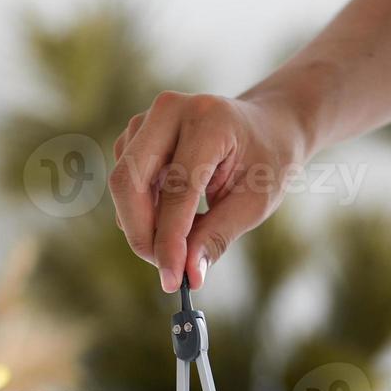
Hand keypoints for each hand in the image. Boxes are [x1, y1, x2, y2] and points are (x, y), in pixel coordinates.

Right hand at [110, 90, 311, 292]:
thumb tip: (188, 275)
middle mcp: (170, 110)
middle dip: (142, 233)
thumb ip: (218, 236)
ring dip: (144, 224)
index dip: (169, 239)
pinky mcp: (135, 133)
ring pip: (124, 185)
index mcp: (209, 120)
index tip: (172, 280)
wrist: (266, 126)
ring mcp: (147, 119)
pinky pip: (127, 183)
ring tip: (186, 235)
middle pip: (128, 182)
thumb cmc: (267, 162)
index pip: (177, 188)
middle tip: (166, 269)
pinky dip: (144, 210)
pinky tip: (174, 214)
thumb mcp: (255, 202)